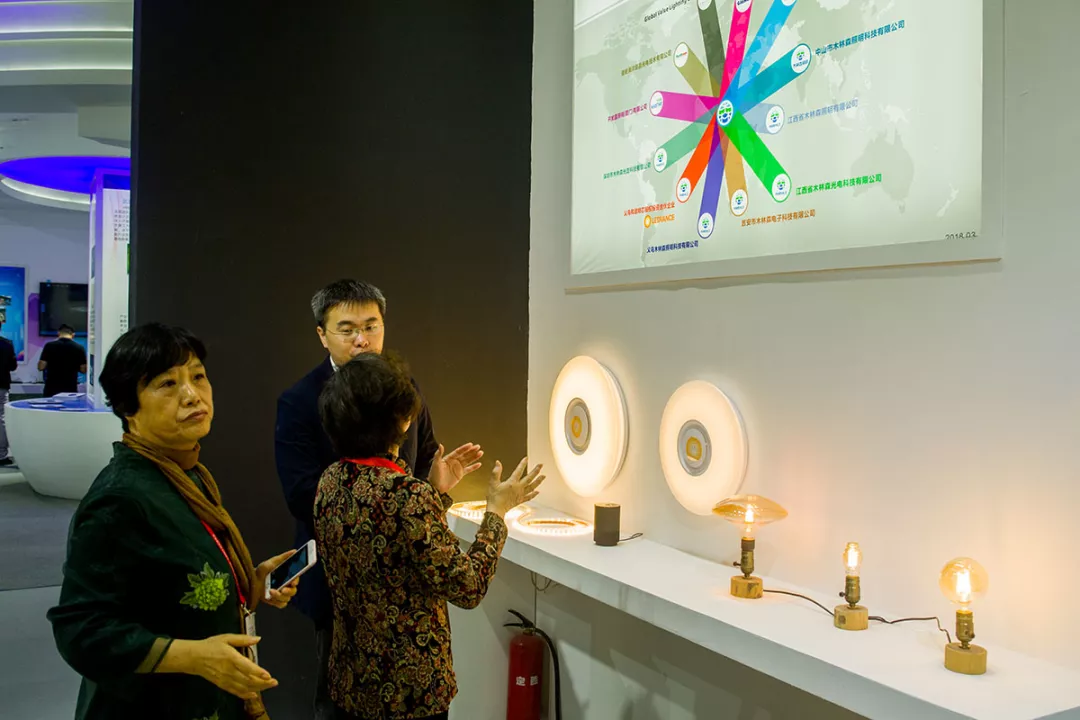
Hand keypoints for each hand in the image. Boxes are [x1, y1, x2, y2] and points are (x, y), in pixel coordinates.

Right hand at [161, 635, 276, 699]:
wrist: (194, 658)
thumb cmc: (211, 646)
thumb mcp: (226, 638)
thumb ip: (243, 639)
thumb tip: (257, 638)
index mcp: (231, 658)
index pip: (246, 667)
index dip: (258, 672)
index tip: (268, 675)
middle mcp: (229, 671)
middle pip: (247, 680)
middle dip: (262, 683)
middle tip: (274, 682)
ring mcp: (225, 679)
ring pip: (243, 687)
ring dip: (257, 689)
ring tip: (268, 687)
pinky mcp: (222, 684)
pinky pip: (235, 691)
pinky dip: (245, 694)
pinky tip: (253, 695)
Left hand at [253, 550, 298, 609]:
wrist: (249, 582)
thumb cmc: (260, 572)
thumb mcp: (271, 562)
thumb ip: (283, 557)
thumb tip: (294, 551)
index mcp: (287, 577)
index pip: (296, 579)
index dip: (296, 581)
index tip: (293, 582)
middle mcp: (285, 586)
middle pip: (293, 591)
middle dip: (289, 591)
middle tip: (282, 589)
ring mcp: (281, 595)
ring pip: (287, 598)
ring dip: (280, 596)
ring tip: (271, 591)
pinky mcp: (276, 601)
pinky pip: (282, 604)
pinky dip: (277, 601)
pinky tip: (270, 597)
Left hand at [428, 443, 483, 494]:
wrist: (436, 487)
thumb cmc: (434, 475)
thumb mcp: (436, 464)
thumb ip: (438, 454)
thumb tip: (440, 445)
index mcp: (449, 458)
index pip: (458, 452)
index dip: (464, 448)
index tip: (471, 445)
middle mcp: (454, 462)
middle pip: (464, 455)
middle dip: (471, 451)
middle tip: (478, 447)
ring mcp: (458, 468)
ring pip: (468, 461)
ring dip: (474, 457)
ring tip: (481, 453)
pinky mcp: (460, 474)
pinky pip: (468, 469)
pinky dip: (474, 467)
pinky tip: (479, 464)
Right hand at [485, 457, 544, 517]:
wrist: (496, 510)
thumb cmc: (494, 497)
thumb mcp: (493, 483)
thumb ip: (496, 472)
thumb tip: (498, 463)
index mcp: (512, 483)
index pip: (519, 471)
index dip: (522, 464)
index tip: (526, 458)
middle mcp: (518, 488)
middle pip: (529, 478)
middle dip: (535, 471)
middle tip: (540, 465)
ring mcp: (520, 494)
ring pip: (532, 486)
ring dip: (538, 481)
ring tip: (543, 476)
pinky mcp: (520, 500)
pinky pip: (529, 497)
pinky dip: (534, 494)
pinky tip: (537, 492)